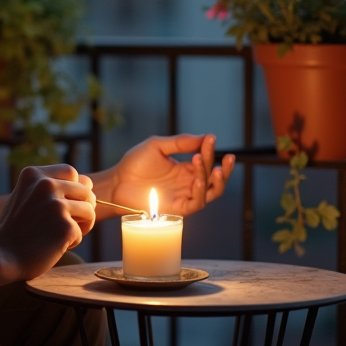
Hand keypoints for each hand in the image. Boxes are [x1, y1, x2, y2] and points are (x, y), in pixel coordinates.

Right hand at [0, 165, 95, 279]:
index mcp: (34, 174)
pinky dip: (72, 242)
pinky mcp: (66, 227)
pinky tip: (54, 246)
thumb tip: (88, 184)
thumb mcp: (26, 196)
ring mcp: (56, 205)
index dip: (74, 189)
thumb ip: (50, 187)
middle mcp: (46, 185)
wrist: (1, 256)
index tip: (63, 204)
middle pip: (85, 191)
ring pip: (89, 210)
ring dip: (80, 224)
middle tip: (63, 224)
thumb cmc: (16, 228)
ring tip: (61, 234)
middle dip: (80, 208)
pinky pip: (82, 232)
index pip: (71, 172)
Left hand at [101, 134, 234, 218]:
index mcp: (184, 169)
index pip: (205, 161)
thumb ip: (180, 143)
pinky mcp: (177, 208)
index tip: (211, 138)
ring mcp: (183, 196)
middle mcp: (187, 184)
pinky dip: (200, 192)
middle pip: (214, 179)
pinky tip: (197, 179)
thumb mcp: (158, 146)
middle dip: (224, 169)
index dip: (210, 150)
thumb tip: (205, 136)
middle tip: (228, 157)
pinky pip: (196, 203)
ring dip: (215, 181)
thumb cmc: (135, 164)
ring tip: (215, 168)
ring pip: (210, 192)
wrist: (117, 182)